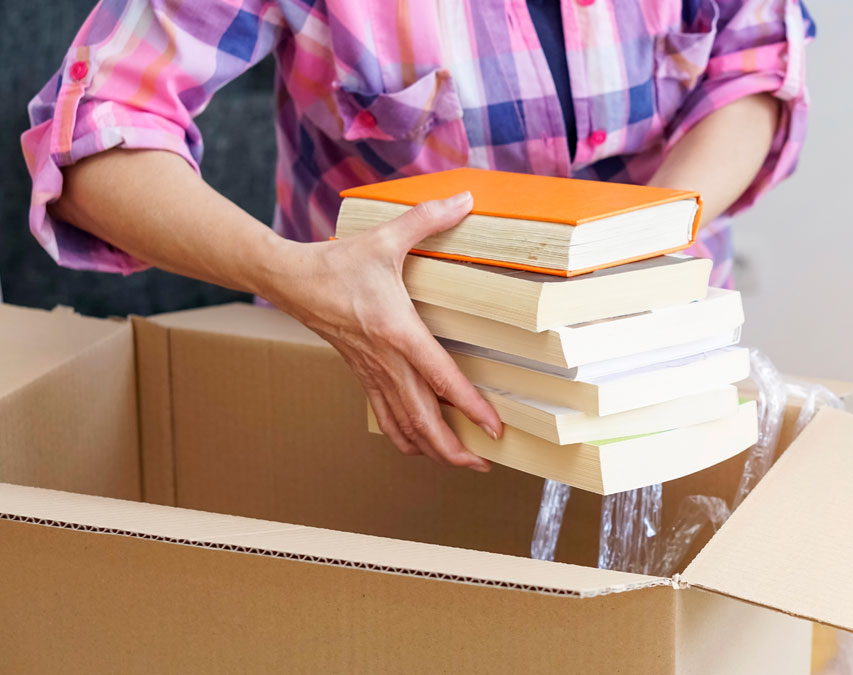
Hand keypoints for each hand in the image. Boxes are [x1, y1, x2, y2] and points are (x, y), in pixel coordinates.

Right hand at [264, 191, 501, 470]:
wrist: (290, 279)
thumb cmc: (339, 261)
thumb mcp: (386, 237)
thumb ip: (427, 218)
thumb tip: (465, 198)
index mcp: (398, 332)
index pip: (440, 379)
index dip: (470, 407)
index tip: (494, 428)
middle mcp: (386, 361)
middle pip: (422, 419)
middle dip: (454, 449)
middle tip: (484, 464)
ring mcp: (372, 372)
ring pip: (403, 426)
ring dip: (432, 450)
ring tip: (462, 463)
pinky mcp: (361, 375)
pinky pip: (385, 417)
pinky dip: (405, 437)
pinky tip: (421, 446)